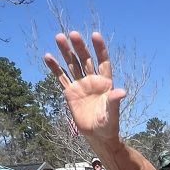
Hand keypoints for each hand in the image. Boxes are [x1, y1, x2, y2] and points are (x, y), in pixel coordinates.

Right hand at [43, 31, 125, 146]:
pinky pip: (61, 77)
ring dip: (66, 52)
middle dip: (80, 47)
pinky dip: (55, 68)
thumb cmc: (109, 124)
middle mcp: (92, 80)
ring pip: (72, 64)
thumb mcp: (112, 113)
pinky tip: (48, 56)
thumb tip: (122, 92)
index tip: (95, 35)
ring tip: (59, 37)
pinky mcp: (70, 92)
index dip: (99, 48)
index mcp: (105, 82)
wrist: (98, 135)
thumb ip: (115, 101)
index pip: (103, 61)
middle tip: (73, 34)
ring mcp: (80, 84)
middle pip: (85, 59)